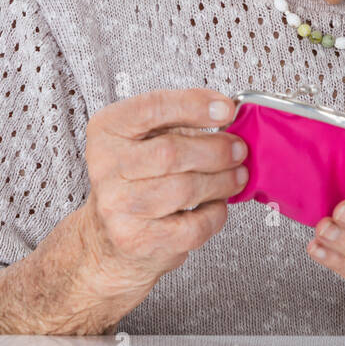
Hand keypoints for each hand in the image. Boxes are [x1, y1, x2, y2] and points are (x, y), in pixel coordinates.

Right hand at [75, 86, 248, 294]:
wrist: (112, 235)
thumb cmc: (138, 179)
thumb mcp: (148, 138)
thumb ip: (181, 121)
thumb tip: (225, 113)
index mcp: (108, 130)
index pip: (151, 108)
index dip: (193, 105)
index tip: (227, 109)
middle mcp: (106, 166)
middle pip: (171, 152)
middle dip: (216, 151)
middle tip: (239, 150)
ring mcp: (118, 206)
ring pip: (185, 189)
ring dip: (222, 182)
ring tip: (236, 177)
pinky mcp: (138, 240)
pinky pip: (193, 225)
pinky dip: (215, 213)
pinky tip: (216, 205)